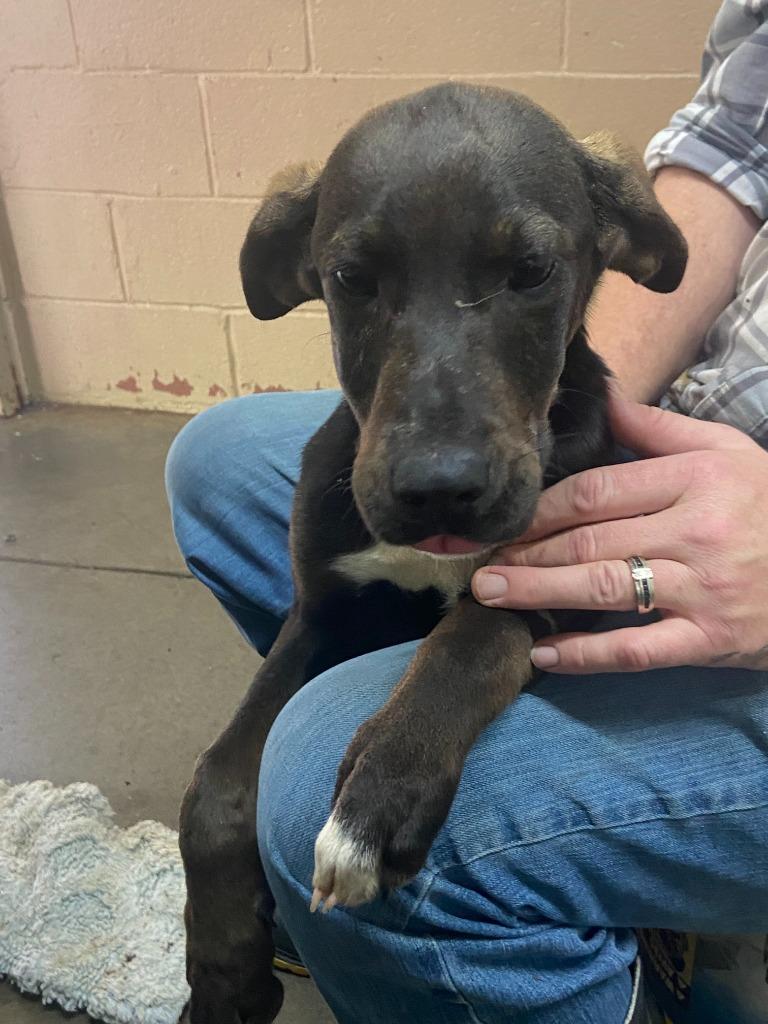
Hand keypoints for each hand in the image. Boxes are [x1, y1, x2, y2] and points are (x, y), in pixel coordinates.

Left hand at [472, 394, 767, 673]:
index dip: (541, 507)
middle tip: (478, 558)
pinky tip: (544, 654)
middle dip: (525, 550)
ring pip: (604, 589)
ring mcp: (703, 589)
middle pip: (590, 539)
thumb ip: (661, 428)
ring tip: (491, 593)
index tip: (503, 516)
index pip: (597, 490)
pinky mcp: (710, 641)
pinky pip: (637, 650)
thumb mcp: (728, 452)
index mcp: (696, 478)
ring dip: (539, 592)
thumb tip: (601, 398)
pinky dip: (586, 655)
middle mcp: (696, 531)